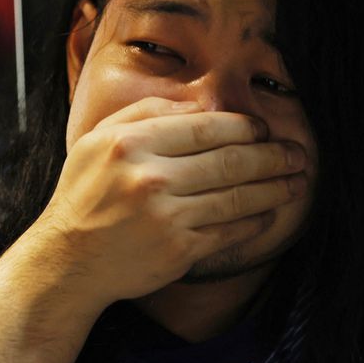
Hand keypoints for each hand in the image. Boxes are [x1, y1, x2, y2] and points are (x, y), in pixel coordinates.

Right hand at [28, 97, 306, 303]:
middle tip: (297, 154)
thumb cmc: (84, 194)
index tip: (263, 129)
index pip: (205, 127)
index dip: (244, 127)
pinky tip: (268, 214)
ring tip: (296, 181)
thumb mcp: (98, 138)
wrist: (66, 260)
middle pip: (230, 160)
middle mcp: (150, 177)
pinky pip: (228, 231)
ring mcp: (166, 217)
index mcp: (132, 143)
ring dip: (274, 189)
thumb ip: (145, 111)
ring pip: (236, 197)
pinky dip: (254, 221)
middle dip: (272, 156)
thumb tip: (198, 102)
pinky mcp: (177, 251)